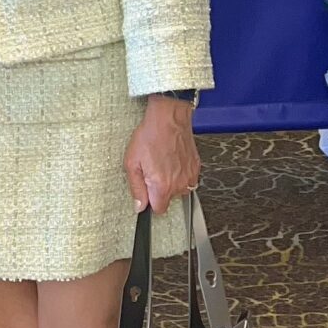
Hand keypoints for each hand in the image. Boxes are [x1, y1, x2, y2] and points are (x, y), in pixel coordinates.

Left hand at [124, 97, 199, 215]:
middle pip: (169, 199)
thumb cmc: (150, 136)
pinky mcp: (196, 167)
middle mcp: (178, 184)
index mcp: (162, 186)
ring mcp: (189, 176)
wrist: (169, 118)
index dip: (151, 202)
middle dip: (160, 190)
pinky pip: (187, 179)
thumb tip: (139, 205)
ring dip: (171, 182)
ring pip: (179, 190)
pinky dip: (180, 173)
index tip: (147, 193)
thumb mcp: (132, 163)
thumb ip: (136, 188)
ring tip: (163, 163)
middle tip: (152, 171)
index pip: (159, 210)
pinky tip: (172, 160)